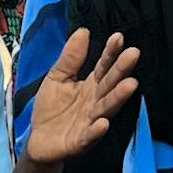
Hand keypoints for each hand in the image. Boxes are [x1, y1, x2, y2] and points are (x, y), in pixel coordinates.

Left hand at [21, 26, 141, 164]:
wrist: (39, 140)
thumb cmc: (52, 108)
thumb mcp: (57, 77)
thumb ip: (71, 58)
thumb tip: (83, 30)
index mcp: (91, 86)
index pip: (104, 66)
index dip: (110, 53)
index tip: (118, 37)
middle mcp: (95, 102)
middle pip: (110, 84)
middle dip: (121, 70)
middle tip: (133, 54)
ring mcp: (90, 122)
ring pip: (106, 108)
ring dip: (118, 97)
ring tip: (130, 84)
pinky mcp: (80, 142)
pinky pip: (90, 136)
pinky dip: (96, 131)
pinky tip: (103, 123)